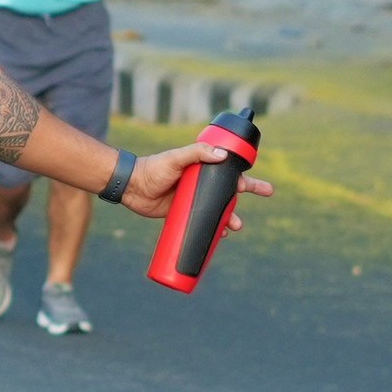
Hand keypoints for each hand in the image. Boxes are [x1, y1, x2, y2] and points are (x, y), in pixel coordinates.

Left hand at [119, 143, 275, 223]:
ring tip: (235, 228)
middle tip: (259, 203)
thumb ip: (197, 154)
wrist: (130, 186)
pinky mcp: (182, 214)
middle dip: (245, 198)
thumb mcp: (175, 158)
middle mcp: (200, 184)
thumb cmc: (152, 168)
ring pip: (217, 211)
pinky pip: (201, 224)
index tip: (261, 188)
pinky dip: (211, 231)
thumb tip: (223, 156)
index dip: (247, 180)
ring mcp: (192, 200)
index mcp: (202, 168)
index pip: (230, 172)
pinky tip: (219, 237)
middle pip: (228, 193)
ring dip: (228, 219)